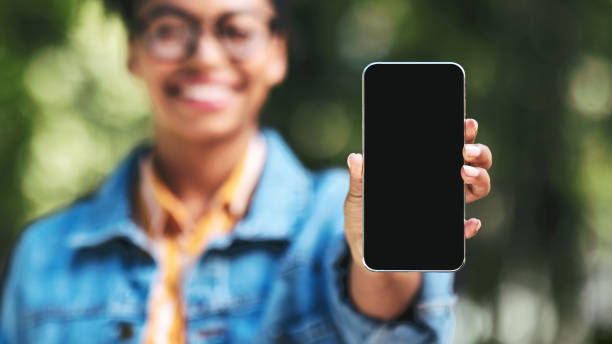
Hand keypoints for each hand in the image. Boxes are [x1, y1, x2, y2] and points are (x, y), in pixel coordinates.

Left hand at [343, 118, 491, 262]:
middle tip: (464, 151)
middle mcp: (443, 183)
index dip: (463, 131)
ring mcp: (447, 207)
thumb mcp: (357, 196)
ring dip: (480, 178)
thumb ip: (358, 178)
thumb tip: (356, 157)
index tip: (465, 123)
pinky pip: (465, 229)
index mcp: (425, 168)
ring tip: (464, 172)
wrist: (367, 251)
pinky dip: (469, 226)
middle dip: (478, 152)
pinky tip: (469, 222)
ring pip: (479, 186)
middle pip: (476, 161)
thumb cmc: (364, 217)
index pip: (450, 144)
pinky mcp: (446, 233)